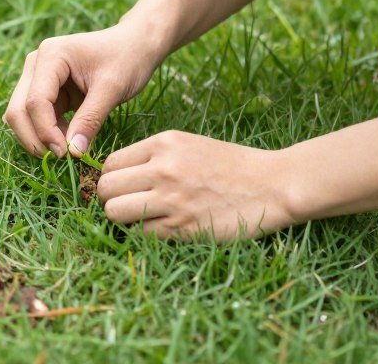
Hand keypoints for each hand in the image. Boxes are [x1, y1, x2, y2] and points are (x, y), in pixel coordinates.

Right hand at [2, 21, 161, 158]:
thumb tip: (73, 152)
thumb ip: (90, 119)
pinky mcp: (46, 90)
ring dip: (39, 138)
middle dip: (34, 138)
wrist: (135, 45)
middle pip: (19, 109)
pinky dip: (48, 133)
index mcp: (50, 55)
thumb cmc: (127, 59)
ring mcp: (38, 77)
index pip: (35, 101)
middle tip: (61, 158)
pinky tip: (69, 140)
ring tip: (68, 150)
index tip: (67, 153)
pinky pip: (37, 118)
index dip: (45, 131)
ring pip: (22, 116)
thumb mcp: (112, 88)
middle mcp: (36, 64)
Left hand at [97, 130, 294, 240]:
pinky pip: (141, 234)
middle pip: (106, 188)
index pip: (110, 163)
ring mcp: (171, 199)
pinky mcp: (182, 228)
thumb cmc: (229, 165)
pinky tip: (162, 227)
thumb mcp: (188, 144)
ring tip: (139, 217)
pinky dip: (145, 234)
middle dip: (109, 199)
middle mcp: (163, 169)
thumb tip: (116, 175)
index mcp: (163, 143)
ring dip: (122, 219)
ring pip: (115, 213)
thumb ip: (152, 156)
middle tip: (125, 204)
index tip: (121, 186)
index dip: (110, 177)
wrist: (271, 185)